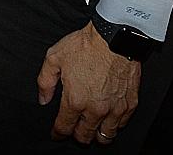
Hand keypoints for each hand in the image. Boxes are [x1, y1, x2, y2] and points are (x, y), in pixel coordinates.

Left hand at [38, 24, 141, 144]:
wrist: (114, 37)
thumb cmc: (85, 45)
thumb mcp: (54, 57)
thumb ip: (45, 81)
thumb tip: (43, 99)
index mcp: (75, 100)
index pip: (64, 127)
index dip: (58, 133)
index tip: (57, 133)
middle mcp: (95, 109)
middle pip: (84, 136)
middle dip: (76, 136)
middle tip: (74, 131)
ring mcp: (114, 109)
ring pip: (105, 136)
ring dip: (96, 135)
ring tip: (92, 129)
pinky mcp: (130, 104)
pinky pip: (121, 125)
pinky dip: (114, 125)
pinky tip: (108, 120)